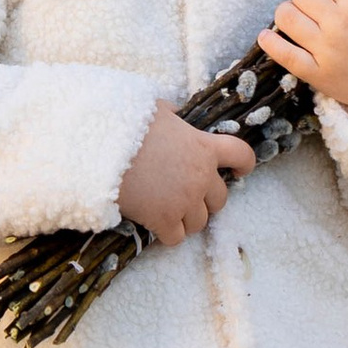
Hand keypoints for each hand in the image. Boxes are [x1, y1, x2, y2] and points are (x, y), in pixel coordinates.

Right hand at [118, 105, 257, 246]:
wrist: (103, 148)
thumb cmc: (127, 123)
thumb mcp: (155, 109)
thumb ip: (172, 114)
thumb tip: (175, 113)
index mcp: (204, 147)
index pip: (241, 155)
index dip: (244, 164)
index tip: (239, 171)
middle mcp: (201, 176)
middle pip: (220, 199)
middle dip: (206, 199)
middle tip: (187, 195)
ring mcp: (185, 201)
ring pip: (199, 223)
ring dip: (187, 219)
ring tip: (168, 211)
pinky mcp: (164, 220)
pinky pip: (176, 238)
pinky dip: (168, 234)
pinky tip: (155, 224)